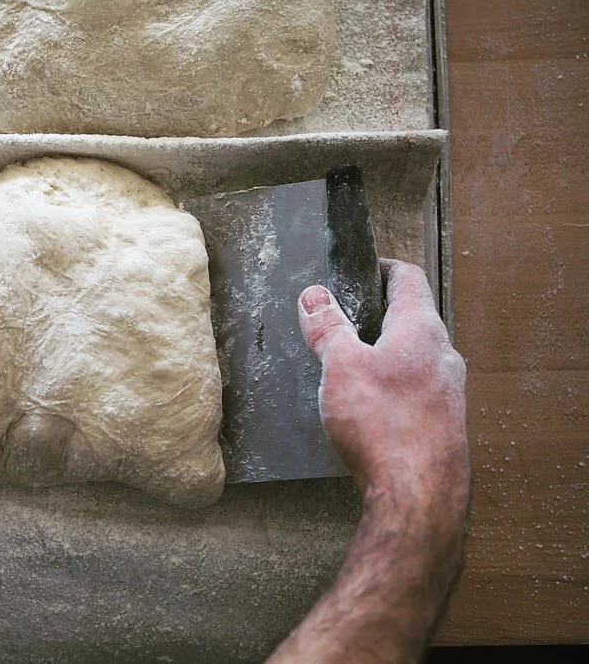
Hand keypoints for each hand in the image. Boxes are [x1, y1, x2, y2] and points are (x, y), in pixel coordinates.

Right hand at [267, 260, 468, 663]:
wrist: (418, 495)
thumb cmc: (382, 424)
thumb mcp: (340, 366)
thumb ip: (328, 328)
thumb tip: (314, 296)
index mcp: (422, 330)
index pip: (407, 279)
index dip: (380, 268)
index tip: (359, 269)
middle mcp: (443, 356)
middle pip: (412, 319)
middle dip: (377, 315)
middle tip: (343, 319)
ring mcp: (448, 393)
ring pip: (415, 358)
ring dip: (385, 354)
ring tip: (349, 365)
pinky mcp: (443, 425)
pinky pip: (416, 392)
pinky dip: (392, 387)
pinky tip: (368, 409)